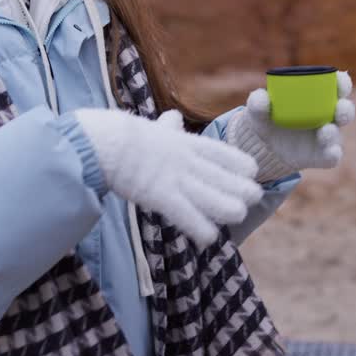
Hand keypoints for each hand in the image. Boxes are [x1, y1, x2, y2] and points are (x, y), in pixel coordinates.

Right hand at [74, 108, 262, 246]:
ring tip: (225, 220)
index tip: (250, 175)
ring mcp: (179, 181)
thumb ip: (169, 127)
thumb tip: (172, 117)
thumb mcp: (155, 127)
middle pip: (237, 184)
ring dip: (229, 215)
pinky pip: (193, 220)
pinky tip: (207, 237)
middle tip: (241, 204)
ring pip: (225, 205)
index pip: (232, 157)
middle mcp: (192, 164)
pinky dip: (204, 232)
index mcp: (191, 145)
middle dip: (245, 197)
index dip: (246, 168)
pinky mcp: (163, 198)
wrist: (105, 142)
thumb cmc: (125, 136)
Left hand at [226, 71, 354, 182]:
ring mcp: (325, 137)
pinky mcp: (321, 156)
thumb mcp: (258, 109)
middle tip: (339, 108)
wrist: (261, 146)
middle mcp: (326, 116)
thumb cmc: (265, 118)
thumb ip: (258, 102)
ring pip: (338, 134)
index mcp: (317, 98)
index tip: (339, 79)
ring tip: (325, 131)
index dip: (342, 83)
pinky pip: (332, 157)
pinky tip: (330, 152)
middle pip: (344, 111)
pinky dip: (333, 155)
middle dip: (346, 109)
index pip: (337, 87)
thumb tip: (262, 97)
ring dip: (334, 132)